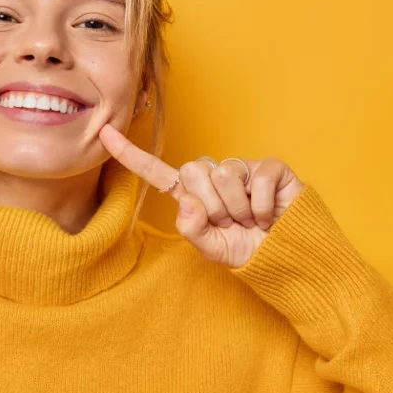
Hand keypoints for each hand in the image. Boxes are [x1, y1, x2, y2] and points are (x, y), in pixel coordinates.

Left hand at [99, 124, 303, 267]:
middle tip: (231, 222)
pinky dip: (262, 207)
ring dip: (238, 209)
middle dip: (212, 206)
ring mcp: (242, 169)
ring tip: (251, 220)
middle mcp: (214, 175)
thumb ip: (192, 229)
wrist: (289, 259)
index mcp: (192, 194)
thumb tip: (187, 201)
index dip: (130, 154)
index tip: (103, 132)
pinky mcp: (270, 168)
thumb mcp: (212, 249)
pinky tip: (269, 216)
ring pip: (223, 175)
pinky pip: (255, 179)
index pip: (155, 172)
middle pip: (193, 171)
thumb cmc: (249, 251)